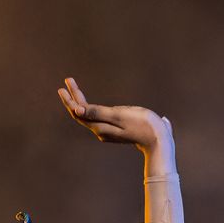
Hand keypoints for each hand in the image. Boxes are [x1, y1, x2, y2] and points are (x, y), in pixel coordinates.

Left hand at [58, 76, 173, 162]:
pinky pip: (96, 117)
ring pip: (88, 115)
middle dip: (73, 97)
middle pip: (81, 113)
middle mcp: (100, 131)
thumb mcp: (119, 115)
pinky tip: (89, 105)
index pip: (79, 111)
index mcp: (99, 127)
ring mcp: (107, 131)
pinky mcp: (114, 129)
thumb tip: (76, 109)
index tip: (65, 83)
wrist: (158, 140)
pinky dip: (90, 107)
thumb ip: (98, 112)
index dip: (71, 97)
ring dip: (80, 101)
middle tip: (68, 81)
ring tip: (75, 89)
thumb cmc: (141, 124)